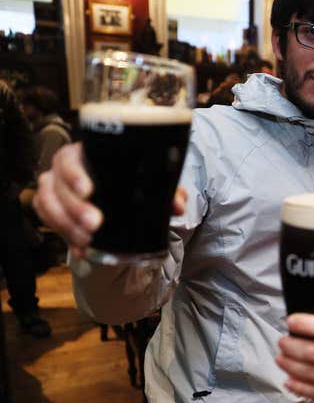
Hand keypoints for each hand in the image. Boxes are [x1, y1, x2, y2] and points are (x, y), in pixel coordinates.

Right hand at [34, 143, 187, 257]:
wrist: (120, 200)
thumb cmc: (131, 182)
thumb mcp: (149, 184)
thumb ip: (166, 192)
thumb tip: (178, 206)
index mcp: (85, 153)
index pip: (69, 157)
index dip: (74, 174)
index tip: (89, 191)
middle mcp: (64, 169)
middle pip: (58, 185)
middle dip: (75, 207)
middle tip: (95, 224)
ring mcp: (54, 188)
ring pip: (48, 204)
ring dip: (66, 224)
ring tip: (87, 240)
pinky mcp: (51, 208)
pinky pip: (48, 221)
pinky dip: (64, 237)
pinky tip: (81, 249)